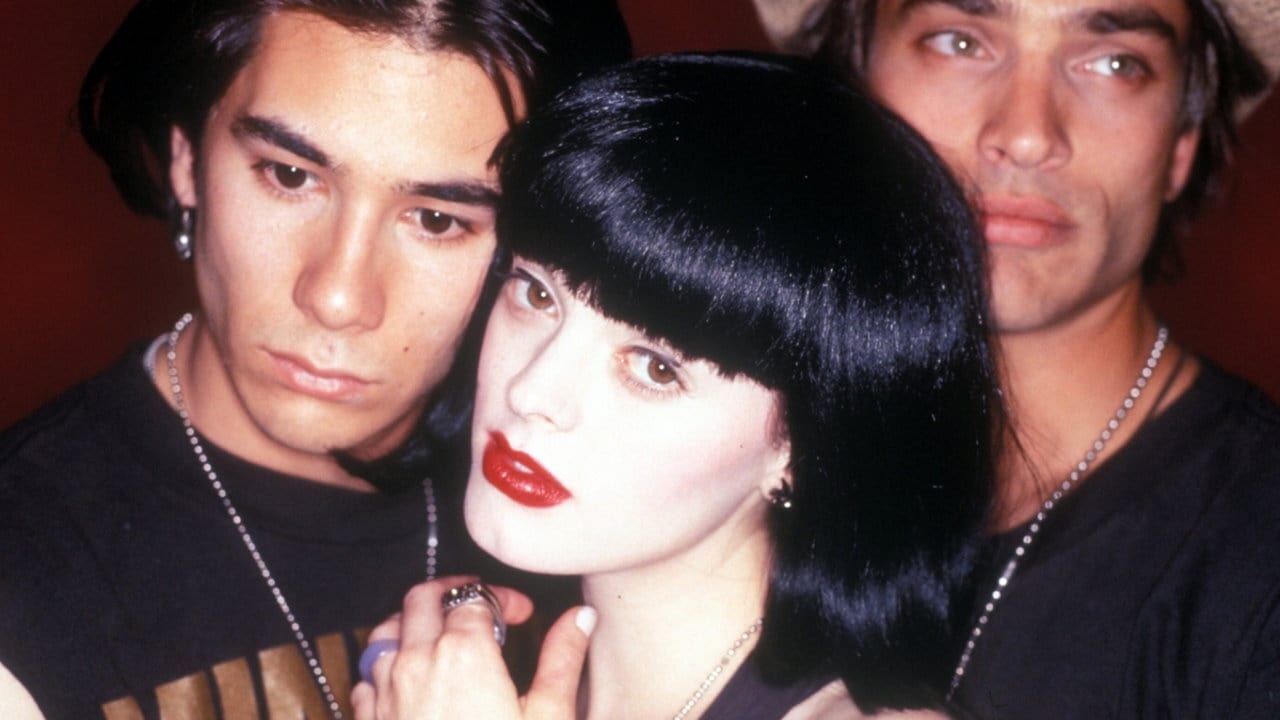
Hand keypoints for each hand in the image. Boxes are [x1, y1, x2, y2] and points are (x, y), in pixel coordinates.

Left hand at [351, 576, 595, 719]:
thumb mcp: (549, 718)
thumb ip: (563, 661)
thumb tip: (580, 620)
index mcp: (463, 653)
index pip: (475, 596)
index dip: (502, 597)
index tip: (522, 615)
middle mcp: (415, 663)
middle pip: (422, 599)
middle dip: (454, 593)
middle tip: (483, 609)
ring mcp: (385, 693)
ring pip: (387, 632)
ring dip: (415, 625)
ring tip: (445, 641)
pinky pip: (368, 677)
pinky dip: (387, 667)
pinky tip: (411, 683)